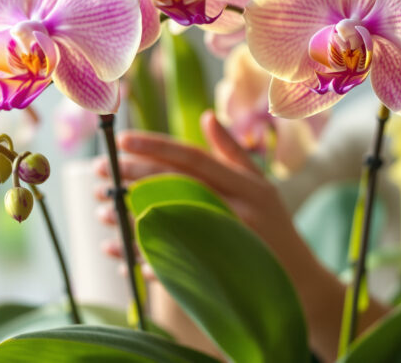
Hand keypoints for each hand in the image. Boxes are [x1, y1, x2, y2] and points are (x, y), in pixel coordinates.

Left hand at [93, 110, 364, 361]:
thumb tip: (206, 116)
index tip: (122, 140)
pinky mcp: (216, 272)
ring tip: (100, 210)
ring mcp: (227, 241)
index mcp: (245, 184)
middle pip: (174, 185)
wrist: (300, 284)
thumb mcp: (260, 186)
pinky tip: (119, 254)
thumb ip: (232, 152)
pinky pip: (170, 262)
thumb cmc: (276, 228)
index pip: (192, 158)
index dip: (155, 147)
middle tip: (100, 171)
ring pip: (167, 222)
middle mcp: (237, 209)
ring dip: (127, 217)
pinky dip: (142, 257)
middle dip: (132, 176)